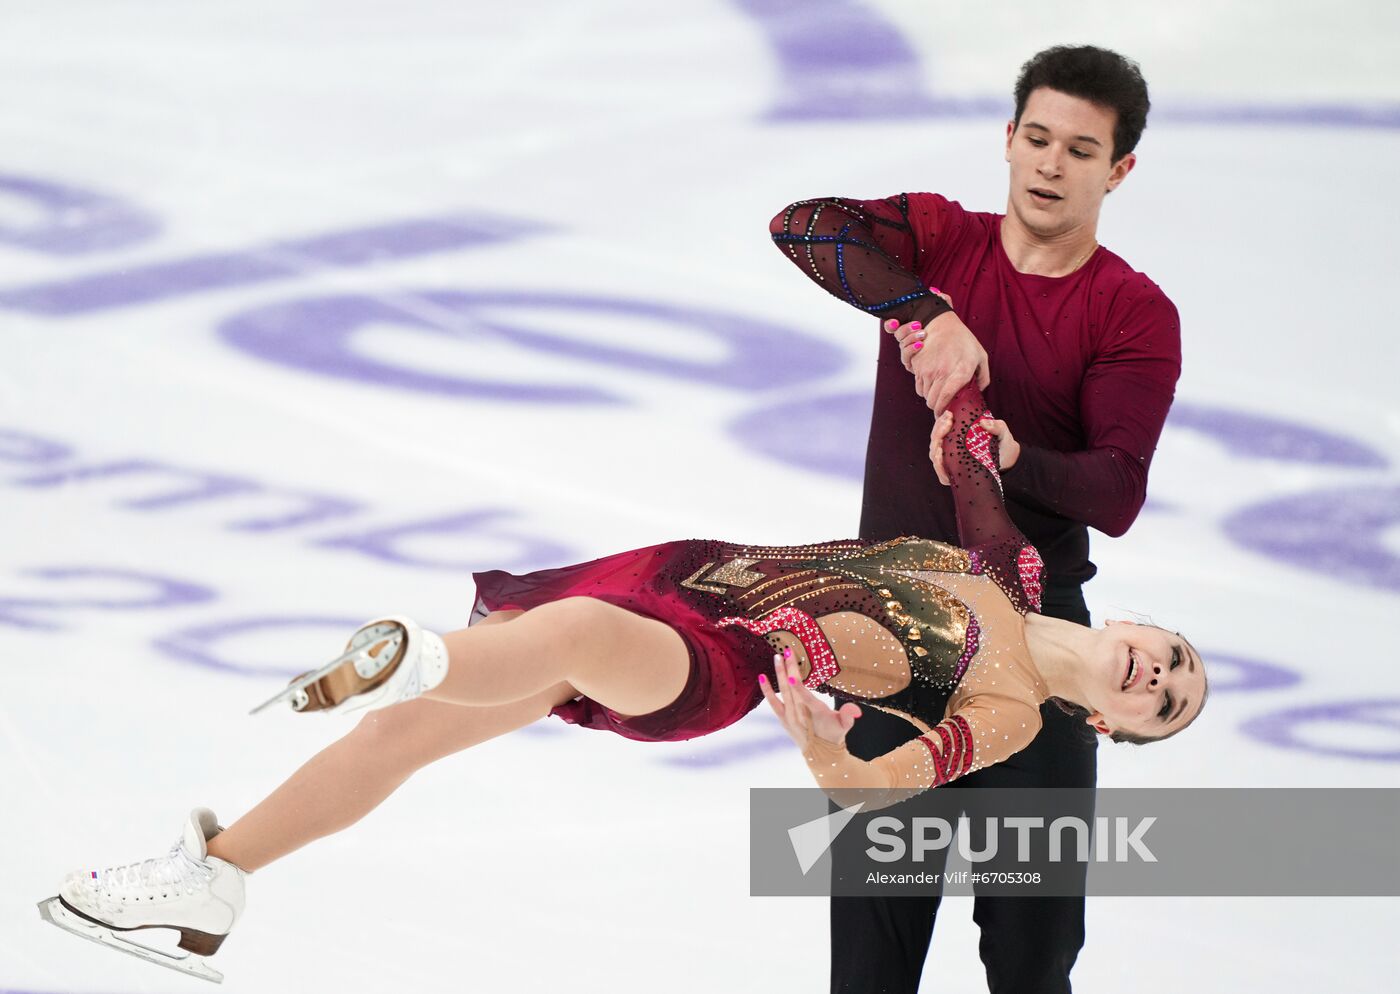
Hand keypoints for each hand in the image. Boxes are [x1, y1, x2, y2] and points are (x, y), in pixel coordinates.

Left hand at [760, 651, 860, 750]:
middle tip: (787, 651)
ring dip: (779, 674)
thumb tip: (856, 710)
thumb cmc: (834, 734)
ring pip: (782, 692)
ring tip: (776, 658)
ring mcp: (789, 716)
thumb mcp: (845, 725)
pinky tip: (761, 676)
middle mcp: (799, 715)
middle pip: (792, 689)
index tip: (792, 676)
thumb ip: (849, 715)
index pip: (806, 699)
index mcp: (816, 714)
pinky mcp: (782, 717)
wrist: (820, 753)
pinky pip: (772, 702)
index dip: (799, 688)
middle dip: (789, 669)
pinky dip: (766, 690)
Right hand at [884, 289, 952, 372]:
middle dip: (905, 329)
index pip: (893, 325)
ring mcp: (908, 352)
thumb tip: (935, 291)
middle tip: (918, 325)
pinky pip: (906, 357)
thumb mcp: (944, 316)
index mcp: (909, 328)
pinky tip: (920, 345)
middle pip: (897, 334)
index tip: (895, 321)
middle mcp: (906, 340)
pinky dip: (912, 349)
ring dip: (911, 338)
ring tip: (923, 334)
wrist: (954, 355)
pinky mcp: (912, 363)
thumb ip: (941, 301)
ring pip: (902, 344)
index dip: (890, 324)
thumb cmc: (945, 334)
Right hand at [904, 291, 991, 414]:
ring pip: (924, 395)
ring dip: (931, 397)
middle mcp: (941, 373)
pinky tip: (932, 382)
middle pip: (932, 402)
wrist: (941, 323)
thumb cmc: (963, 340)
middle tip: (944, 405)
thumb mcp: (980, 356)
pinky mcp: (917, 367)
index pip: (945, 401)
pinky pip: (918, 386)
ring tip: (939, 391)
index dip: (943, 411)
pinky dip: (924, 388)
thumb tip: (978, 393)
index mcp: (959, 373)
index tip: (946, 414)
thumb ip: (983, 377)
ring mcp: (926, 370)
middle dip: (938, 406)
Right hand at [930, 412, 1019, 484]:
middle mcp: (951, 448)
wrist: (1008, 461)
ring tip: (941, 445)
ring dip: (935, 449)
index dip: (941, 422)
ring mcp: (952, 462)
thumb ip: (998, 426)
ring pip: (934, 455)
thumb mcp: (1003, 433)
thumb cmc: (1003, 445)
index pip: (941, 428)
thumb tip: (984, 422)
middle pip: (935, 440)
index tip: (949, 415)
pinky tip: (941, 461)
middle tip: (947, 423)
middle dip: (937, 431)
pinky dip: (939, 468)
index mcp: (958, 435)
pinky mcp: (955, 475)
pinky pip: (942, 475)